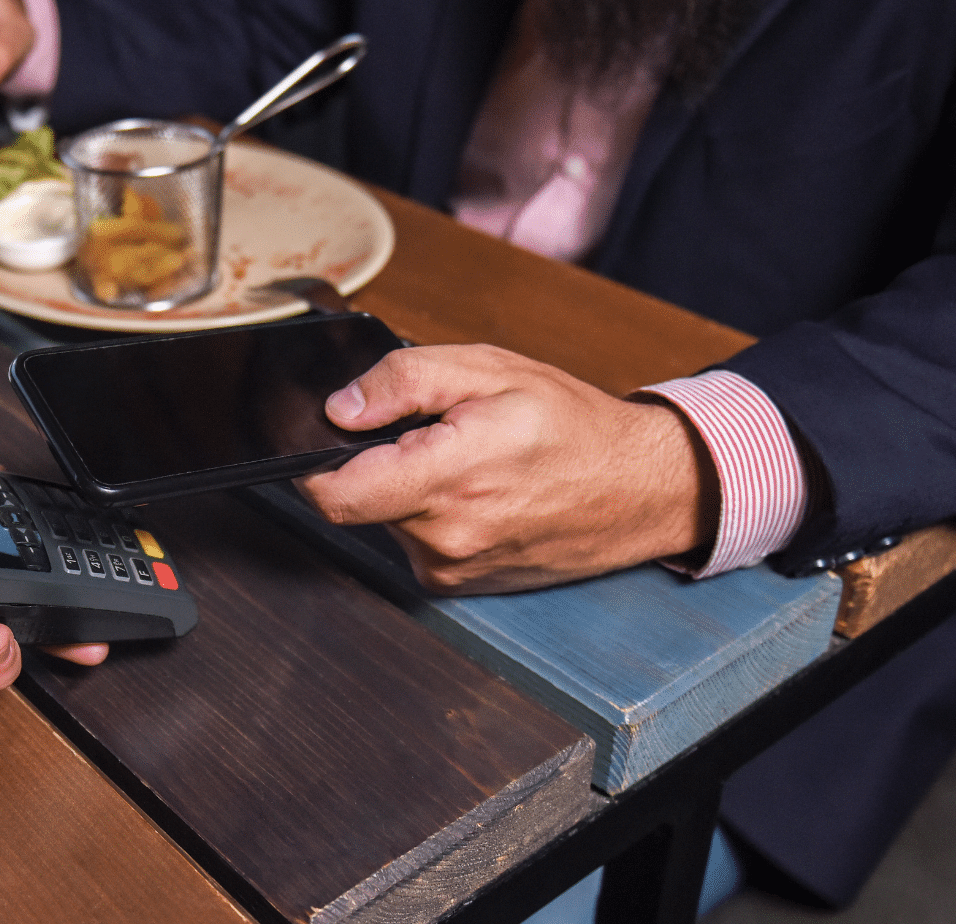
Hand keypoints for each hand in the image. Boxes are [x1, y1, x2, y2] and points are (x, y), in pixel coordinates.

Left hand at [299, 345, 716, 593]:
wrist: (639, 488)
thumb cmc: (572, 426)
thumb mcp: (488, 370)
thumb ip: (404, 380)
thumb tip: (342, 407)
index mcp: (448, 478)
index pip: (334, 494)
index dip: (316, 463)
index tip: (333, 436)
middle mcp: (446, 538)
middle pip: (359, 502)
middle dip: (378, 463)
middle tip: (431, 434)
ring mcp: (453, 569)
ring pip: (387, 522)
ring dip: (407, 489)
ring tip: (464, 461)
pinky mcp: (460, 584)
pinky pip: (416, 543)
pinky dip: (431, 515)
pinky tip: (477, 493)